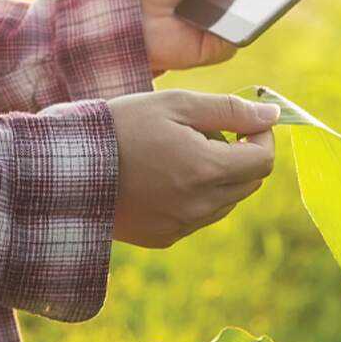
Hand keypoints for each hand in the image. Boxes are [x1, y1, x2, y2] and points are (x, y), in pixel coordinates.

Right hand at [107, 90, 278, 247]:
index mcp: (206, 169)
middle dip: (239, 155)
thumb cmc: (122, 126)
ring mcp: (182, 226)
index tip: (243, 122)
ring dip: (218, 177)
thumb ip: (230, 110)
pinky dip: (195, 197)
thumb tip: (272, 115)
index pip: (264, 160)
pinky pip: (198, 217)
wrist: (68, 168)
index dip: (261, 137)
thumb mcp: (176, 104)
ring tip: (178, 153)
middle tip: (204, 132)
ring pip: (226, 201)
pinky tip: (162, 177)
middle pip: (249, 182)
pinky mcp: (164, 237)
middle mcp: (200, 205)